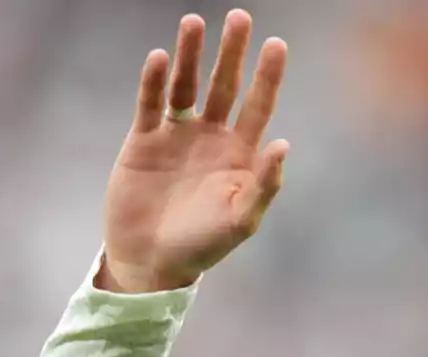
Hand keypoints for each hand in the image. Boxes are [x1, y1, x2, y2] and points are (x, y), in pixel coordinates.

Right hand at [100, 9, 288, 292]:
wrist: (152, 261)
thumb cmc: (203, 246)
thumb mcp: (240, 220)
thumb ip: (264, 185)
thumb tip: (284, 144)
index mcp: (240, 154)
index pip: (258, 106)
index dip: (267, 76)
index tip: (276, 44)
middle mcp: (212, 137)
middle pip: (225, 85)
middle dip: (232, 53)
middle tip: (240, 18)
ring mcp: (177, 135)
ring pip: (186, 85)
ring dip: (189, 55)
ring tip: (193, 23)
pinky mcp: (144, 140)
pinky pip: (151, 103)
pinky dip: (154, 81)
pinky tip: (159, 57)